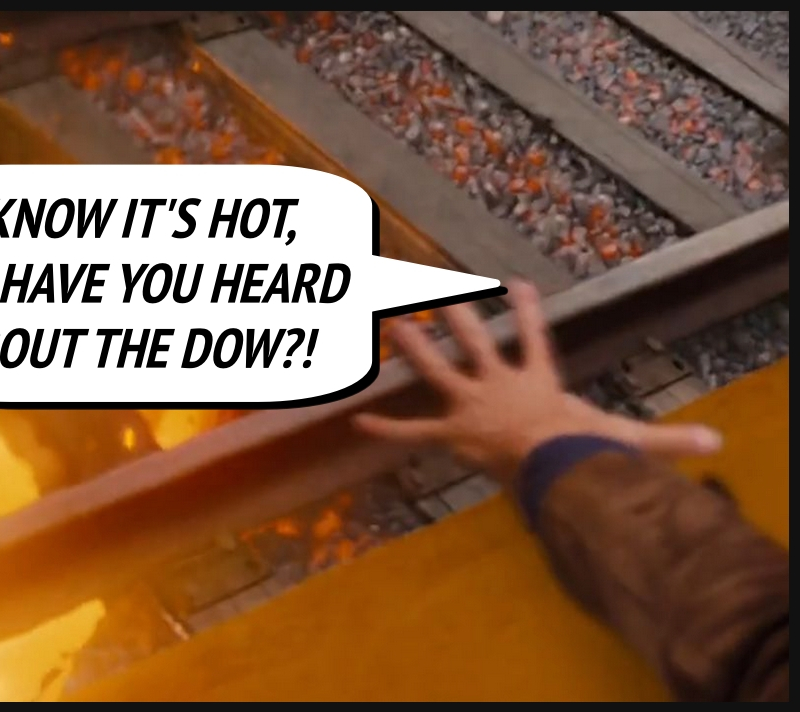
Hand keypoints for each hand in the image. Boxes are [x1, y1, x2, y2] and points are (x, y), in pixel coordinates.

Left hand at [353, 280, 722, 482]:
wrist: (556, 464)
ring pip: (436, 369)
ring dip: (410, 347)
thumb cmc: (589, 450)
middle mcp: (498, 385)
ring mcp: (472, 405)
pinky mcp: (452, 433)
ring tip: (385, 322)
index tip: (516, 282)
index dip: (527, 311)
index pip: (535, 338)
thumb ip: (667, 440)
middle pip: (472, 342)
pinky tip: (356, 421)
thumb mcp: (628, 439)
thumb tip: (714, 444)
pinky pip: (413, 431)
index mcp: (537, 382)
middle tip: (428, 291)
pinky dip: (385, 428)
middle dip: (450, 315)